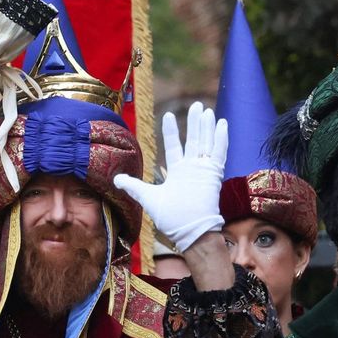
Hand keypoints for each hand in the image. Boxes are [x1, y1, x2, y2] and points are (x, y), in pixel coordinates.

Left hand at [113, 102, 227, 251]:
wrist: (189, 231)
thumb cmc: (171, 219)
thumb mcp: (148, 198)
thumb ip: (134, 186)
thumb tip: (116, 179)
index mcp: (178, 173)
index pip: (174, 146)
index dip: (172, 131)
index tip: (169, 115)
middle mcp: (192, 169)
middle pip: (193, 139)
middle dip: (195, 122)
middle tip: (197, 105)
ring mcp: (204, 170)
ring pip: (206, 142)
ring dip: (206, 125)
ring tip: (206, 109)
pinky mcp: (214, 173)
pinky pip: (219, 152)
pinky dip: (221, 138)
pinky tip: (222, 123)